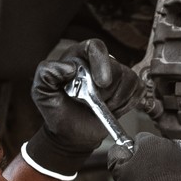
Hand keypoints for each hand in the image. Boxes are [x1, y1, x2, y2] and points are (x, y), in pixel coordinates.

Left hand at [22, 40, 120, 179]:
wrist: (71, 133)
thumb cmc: (57, 111)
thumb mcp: (42, 92)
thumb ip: (46, 74)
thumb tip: (68, 67)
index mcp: (78, 57)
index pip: (96, 47)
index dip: (102, 62)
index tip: (101, 84)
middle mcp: (98, 63)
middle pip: (116, 67)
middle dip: (106, 91)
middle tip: (92, 103)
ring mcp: (117, 75)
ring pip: (129, 79)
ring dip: (116, 100)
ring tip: (101, 107)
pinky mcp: (129, 89)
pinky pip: (138, 91)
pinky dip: (127, 104)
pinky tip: (112, 110)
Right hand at [111, 133, 180, 180]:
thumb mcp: (122, 178)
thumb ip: (117, 159)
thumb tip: (118, 150)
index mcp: (152, 143)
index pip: (139, 140)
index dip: (133, 155)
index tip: (132, 168)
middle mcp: (175, 146)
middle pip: (159, 151)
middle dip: (152, 163)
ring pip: (176, 163)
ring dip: (169, 173)